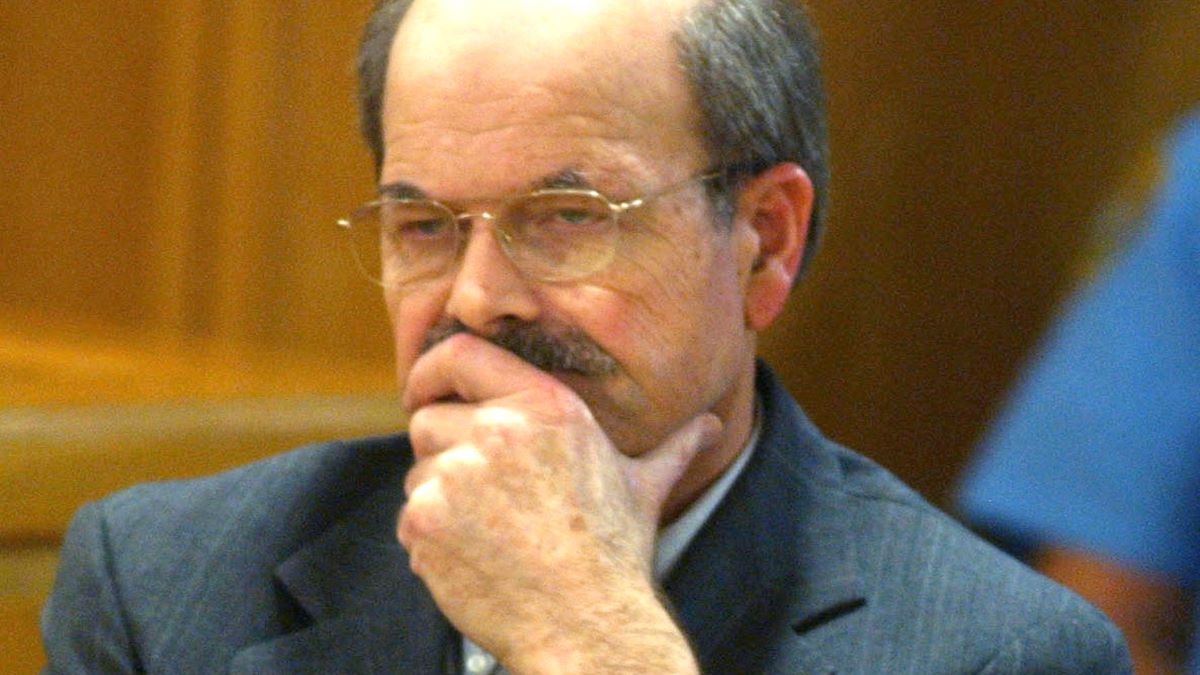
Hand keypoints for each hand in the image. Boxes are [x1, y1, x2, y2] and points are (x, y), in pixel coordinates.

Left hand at [398, 332, 718, 672]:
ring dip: (440, 499)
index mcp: (546, 406)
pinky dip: (430, 540)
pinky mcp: (427, 519)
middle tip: (484, 494)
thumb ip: (670, 447)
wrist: (587, 623)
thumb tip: (710, 427)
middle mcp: (499, 428)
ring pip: (418, 472)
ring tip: (490, 533)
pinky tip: (475, 558)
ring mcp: (457, 473)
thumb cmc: (614, 554)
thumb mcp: (644, 486)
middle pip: (429, 419)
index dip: (433, 371)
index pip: (459, 353)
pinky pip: (408, 517)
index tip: (427, 393)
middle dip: (444, 452)